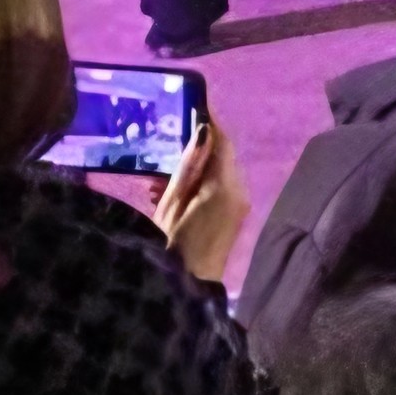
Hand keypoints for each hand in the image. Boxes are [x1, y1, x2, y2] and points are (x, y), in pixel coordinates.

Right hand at [148, 116, 248, 285]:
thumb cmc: (170, 248)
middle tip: (166, 141)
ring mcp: (239, 206)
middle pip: (221, 157)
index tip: (196, 102)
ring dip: (193, 169)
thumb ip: (188, 167)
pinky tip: (166, 193)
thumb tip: (203, 130)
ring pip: (218, 174)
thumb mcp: (171, 204)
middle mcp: (239, 191)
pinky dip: (198, 186)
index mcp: (224, 186)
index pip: (222, 141)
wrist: (185, 292)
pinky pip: (218, 190)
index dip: (210, 121)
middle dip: (196, 148)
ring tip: (157, 176)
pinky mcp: (234, 217)